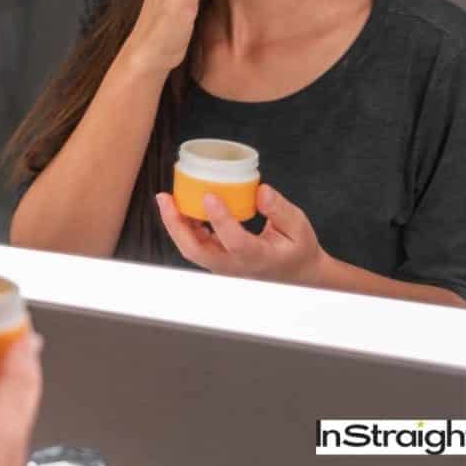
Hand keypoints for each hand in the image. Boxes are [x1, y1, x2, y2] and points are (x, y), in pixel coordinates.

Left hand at [156, 185, 329, 286]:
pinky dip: (184, 226)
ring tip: (166, 199)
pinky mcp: (217, 259)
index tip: (210, 196)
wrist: (296, 275)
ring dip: (175, 225)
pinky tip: (180, 205)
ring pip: (191, 249)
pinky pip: (195, 244)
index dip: (221, 219)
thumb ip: (280, 210)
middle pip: (197, 252)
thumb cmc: (297, 249)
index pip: (236, 242)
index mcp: (259, 257)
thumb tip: (261, 191)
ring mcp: (223, 266)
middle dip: (176, 225)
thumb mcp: (299, 228)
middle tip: (166, 198)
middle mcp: (235, 266)